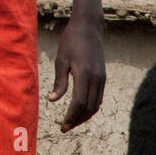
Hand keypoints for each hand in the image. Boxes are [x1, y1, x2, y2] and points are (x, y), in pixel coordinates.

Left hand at [49, 14, 104, 130]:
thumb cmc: (71, 41)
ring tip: (73, 121)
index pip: (79, 103)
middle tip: (65, 127)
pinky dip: (90, 108)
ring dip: (84, 116)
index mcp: (84, 75)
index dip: (71, 116)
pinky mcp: (103, 78)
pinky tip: (81, 110)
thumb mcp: (61, 60)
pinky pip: (98, 99)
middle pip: (88, 108)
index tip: (63, 125)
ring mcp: (101, 79)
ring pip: (95, 106)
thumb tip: (52, 100)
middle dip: (77, 120)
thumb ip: (59, 82)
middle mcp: (96, 79)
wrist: (89, 27)